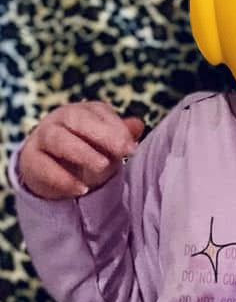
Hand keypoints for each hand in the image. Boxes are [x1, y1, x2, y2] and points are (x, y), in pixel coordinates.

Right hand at [18, 101, 143, 199]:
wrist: (54, 170)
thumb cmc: (89, 151)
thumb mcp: (109, 145)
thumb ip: (123, 135)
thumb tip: (138, 125)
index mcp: (84, 111)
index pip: (99, 112)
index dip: (117, 129)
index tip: (132, 147)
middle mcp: (61, 118)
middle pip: (77, 119)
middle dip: (102, 134)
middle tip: (123, 152)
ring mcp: (43, 136)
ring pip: (57, 139)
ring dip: (82, 152)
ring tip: (103, 166)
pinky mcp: (31, 159)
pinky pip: (43, 166)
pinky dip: (63, 179)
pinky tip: (81, 190)